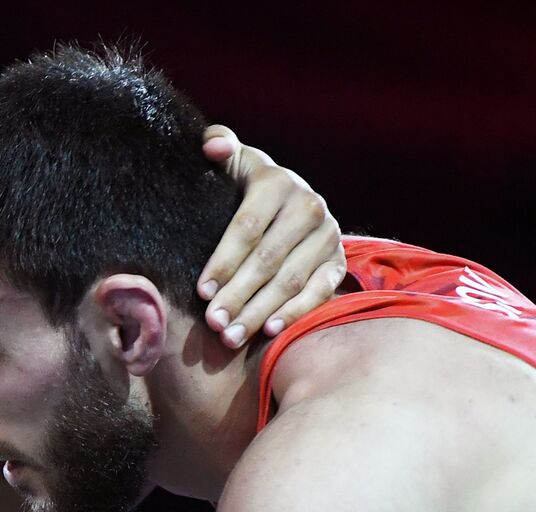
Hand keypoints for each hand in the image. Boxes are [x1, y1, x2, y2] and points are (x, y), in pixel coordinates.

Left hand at [199, 125, 346, 348]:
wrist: (286, 203)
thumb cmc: (241, 188)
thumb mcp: (232, 165)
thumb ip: (218, 148)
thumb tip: (213, 147)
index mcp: (276, 182)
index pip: (247, 227)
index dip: (224, 261)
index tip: (201, 292)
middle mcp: (309, 206)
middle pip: (268, 259)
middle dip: (238, 295)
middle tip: (213, 324)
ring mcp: (327, 234)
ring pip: (291, 280)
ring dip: (259, 312)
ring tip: (230, 336)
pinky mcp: (338, 260)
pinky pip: (320, 290)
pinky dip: (295, 312)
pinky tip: (270, 331)